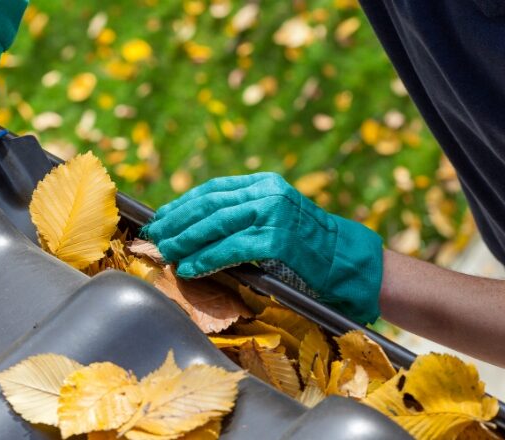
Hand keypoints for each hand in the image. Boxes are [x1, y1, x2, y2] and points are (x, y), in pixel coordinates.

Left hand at [143, 173, 383, 323]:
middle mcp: (268, 193)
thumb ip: (244, 214)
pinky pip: (231, 249)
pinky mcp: (278, 240)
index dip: (183, 204)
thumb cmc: (308, 246)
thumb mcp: (276, 217)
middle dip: (177, 222)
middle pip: (209, 205)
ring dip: (186, 241)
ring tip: (167, 252)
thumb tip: (196, 227)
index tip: (161, 217)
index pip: (213, 189)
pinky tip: (191, 267)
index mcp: (265, 183)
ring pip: (216, 225)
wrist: (348, 261)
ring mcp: (274, 215)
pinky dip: (207, 259)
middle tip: (155, 237)